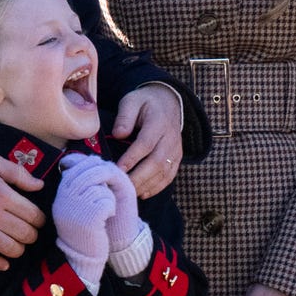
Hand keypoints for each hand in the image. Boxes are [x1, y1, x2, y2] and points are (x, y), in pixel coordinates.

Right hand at [0, 151, 44, 270]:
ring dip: (19, 247)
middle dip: (32, 232)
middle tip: (29, 228)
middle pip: (25, 234)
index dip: (40, 218)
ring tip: (17, 239)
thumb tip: (39, 185)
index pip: (33, 215)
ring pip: (10, 249)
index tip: (38, 217)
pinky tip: (4, 262)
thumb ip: (18, 173)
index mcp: (1, 194)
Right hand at [52, 154, 115, 284]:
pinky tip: (106, 216)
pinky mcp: (89, 217)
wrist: (82, 256)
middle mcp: (65, 198)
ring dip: (107, 196)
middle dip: (103, 177)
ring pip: (100, 186)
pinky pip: (106, 199)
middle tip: (107, 191)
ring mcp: (76, 207)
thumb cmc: (83, 229)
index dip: (91, 166)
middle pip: (89, 171)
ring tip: (105, 208)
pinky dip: (110, 206)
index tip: (100, 176)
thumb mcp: (74, 204)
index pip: (75, 165)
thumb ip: (79, 182)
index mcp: (61, 194)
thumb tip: (90, 158)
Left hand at [112, 84, 182, 198]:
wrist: (169, 103)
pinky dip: (157, 187)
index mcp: (158, 121)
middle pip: (156, 161)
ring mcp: (176, 149)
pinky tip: (142, 193)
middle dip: (138, 177)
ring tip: (128, 193)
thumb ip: (125, 116)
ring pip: (164, 172)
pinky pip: (169, 176)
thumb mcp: (132, 101)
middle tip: (120, 186)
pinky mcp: (177, 158)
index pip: (146, 143)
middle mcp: (170, 137)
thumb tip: (118, 134)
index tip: (118, 168)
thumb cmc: (145, 103)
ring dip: (146, 185)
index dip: (132, 157)